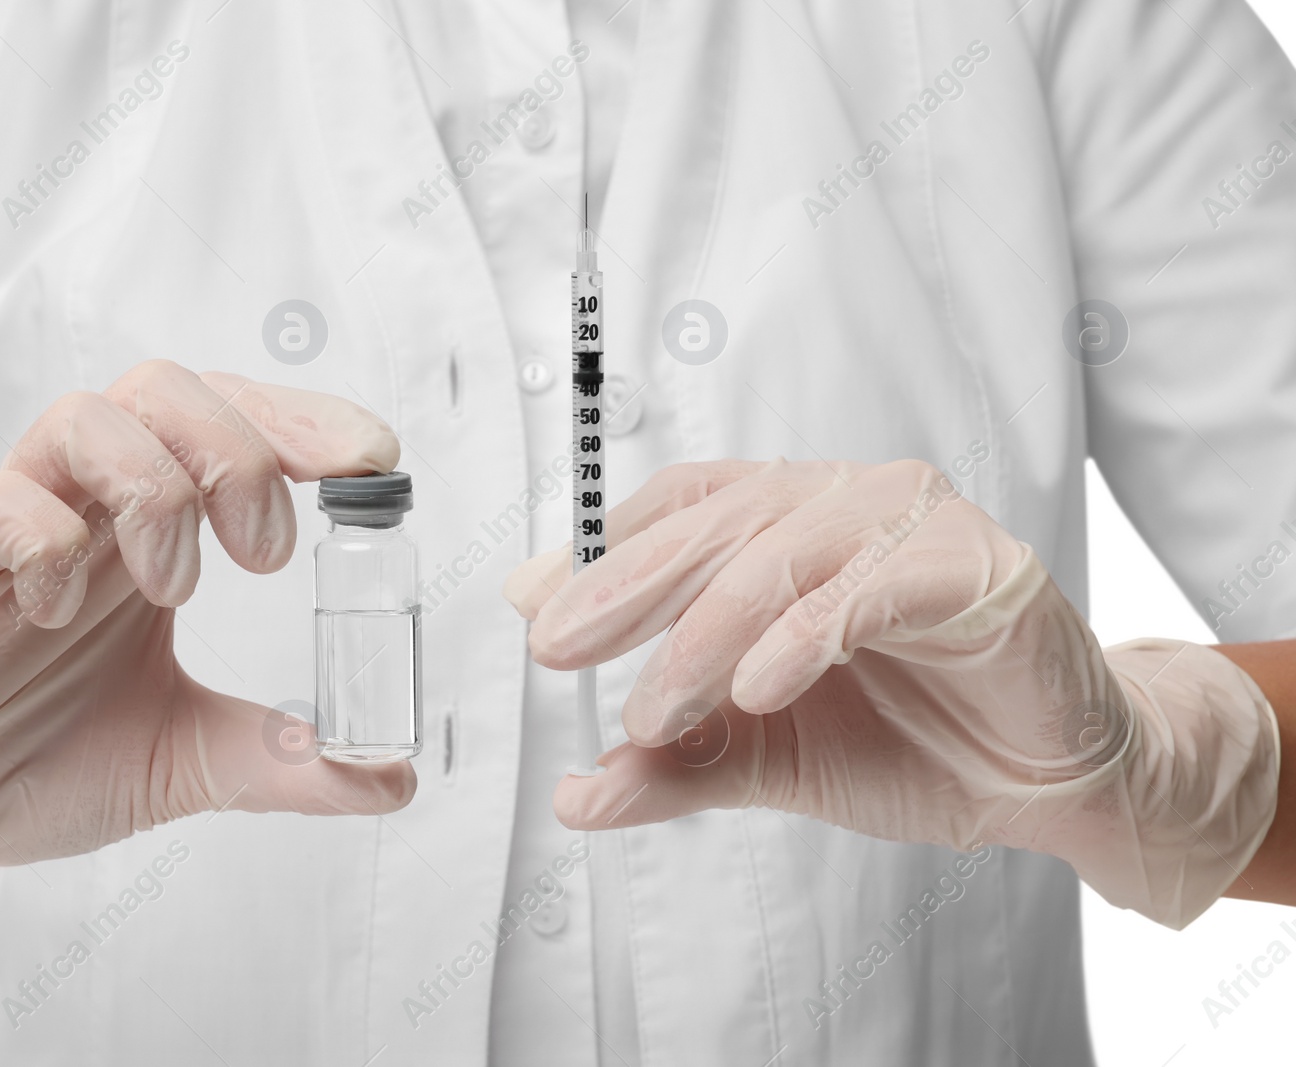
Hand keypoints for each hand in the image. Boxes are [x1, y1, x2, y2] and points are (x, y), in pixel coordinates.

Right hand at [0, 360, 412, 948]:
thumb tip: (391, 780)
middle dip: (241, 449)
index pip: (235, 421)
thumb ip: (284, 762)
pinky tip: (61, 614)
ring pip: (87, 418)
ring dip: (155, 488)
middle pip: (167, 390)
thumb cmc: (45, 760)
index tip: (371, 463)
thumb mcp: (189, 761)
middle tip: (267, 554)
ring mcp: (20, 530)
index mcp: (155, 534)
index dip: (304, 421)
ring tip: (173, 589)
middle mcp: (93, 511)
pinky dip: (49, 542)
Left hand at [505, 459, 1277, 927]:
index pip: (680, 510)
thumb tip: (576, 795)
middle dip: (628, 589)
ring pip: (783, 553)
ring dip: (705, 634)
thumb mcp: (766, 758)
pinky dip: (804, 635)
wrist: (1040, 784)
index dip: (604, 552)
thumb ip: (675, 767)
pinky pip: (871, 587)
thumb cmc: (907, 742)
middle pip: (716, 524)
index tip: (535, 605)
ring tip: (654, 711)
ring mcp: (912, 524)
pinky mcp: (976, 568)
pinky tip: (756, 689)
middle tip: (560, 648)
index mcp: (788, 522)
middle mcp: (843, 502)